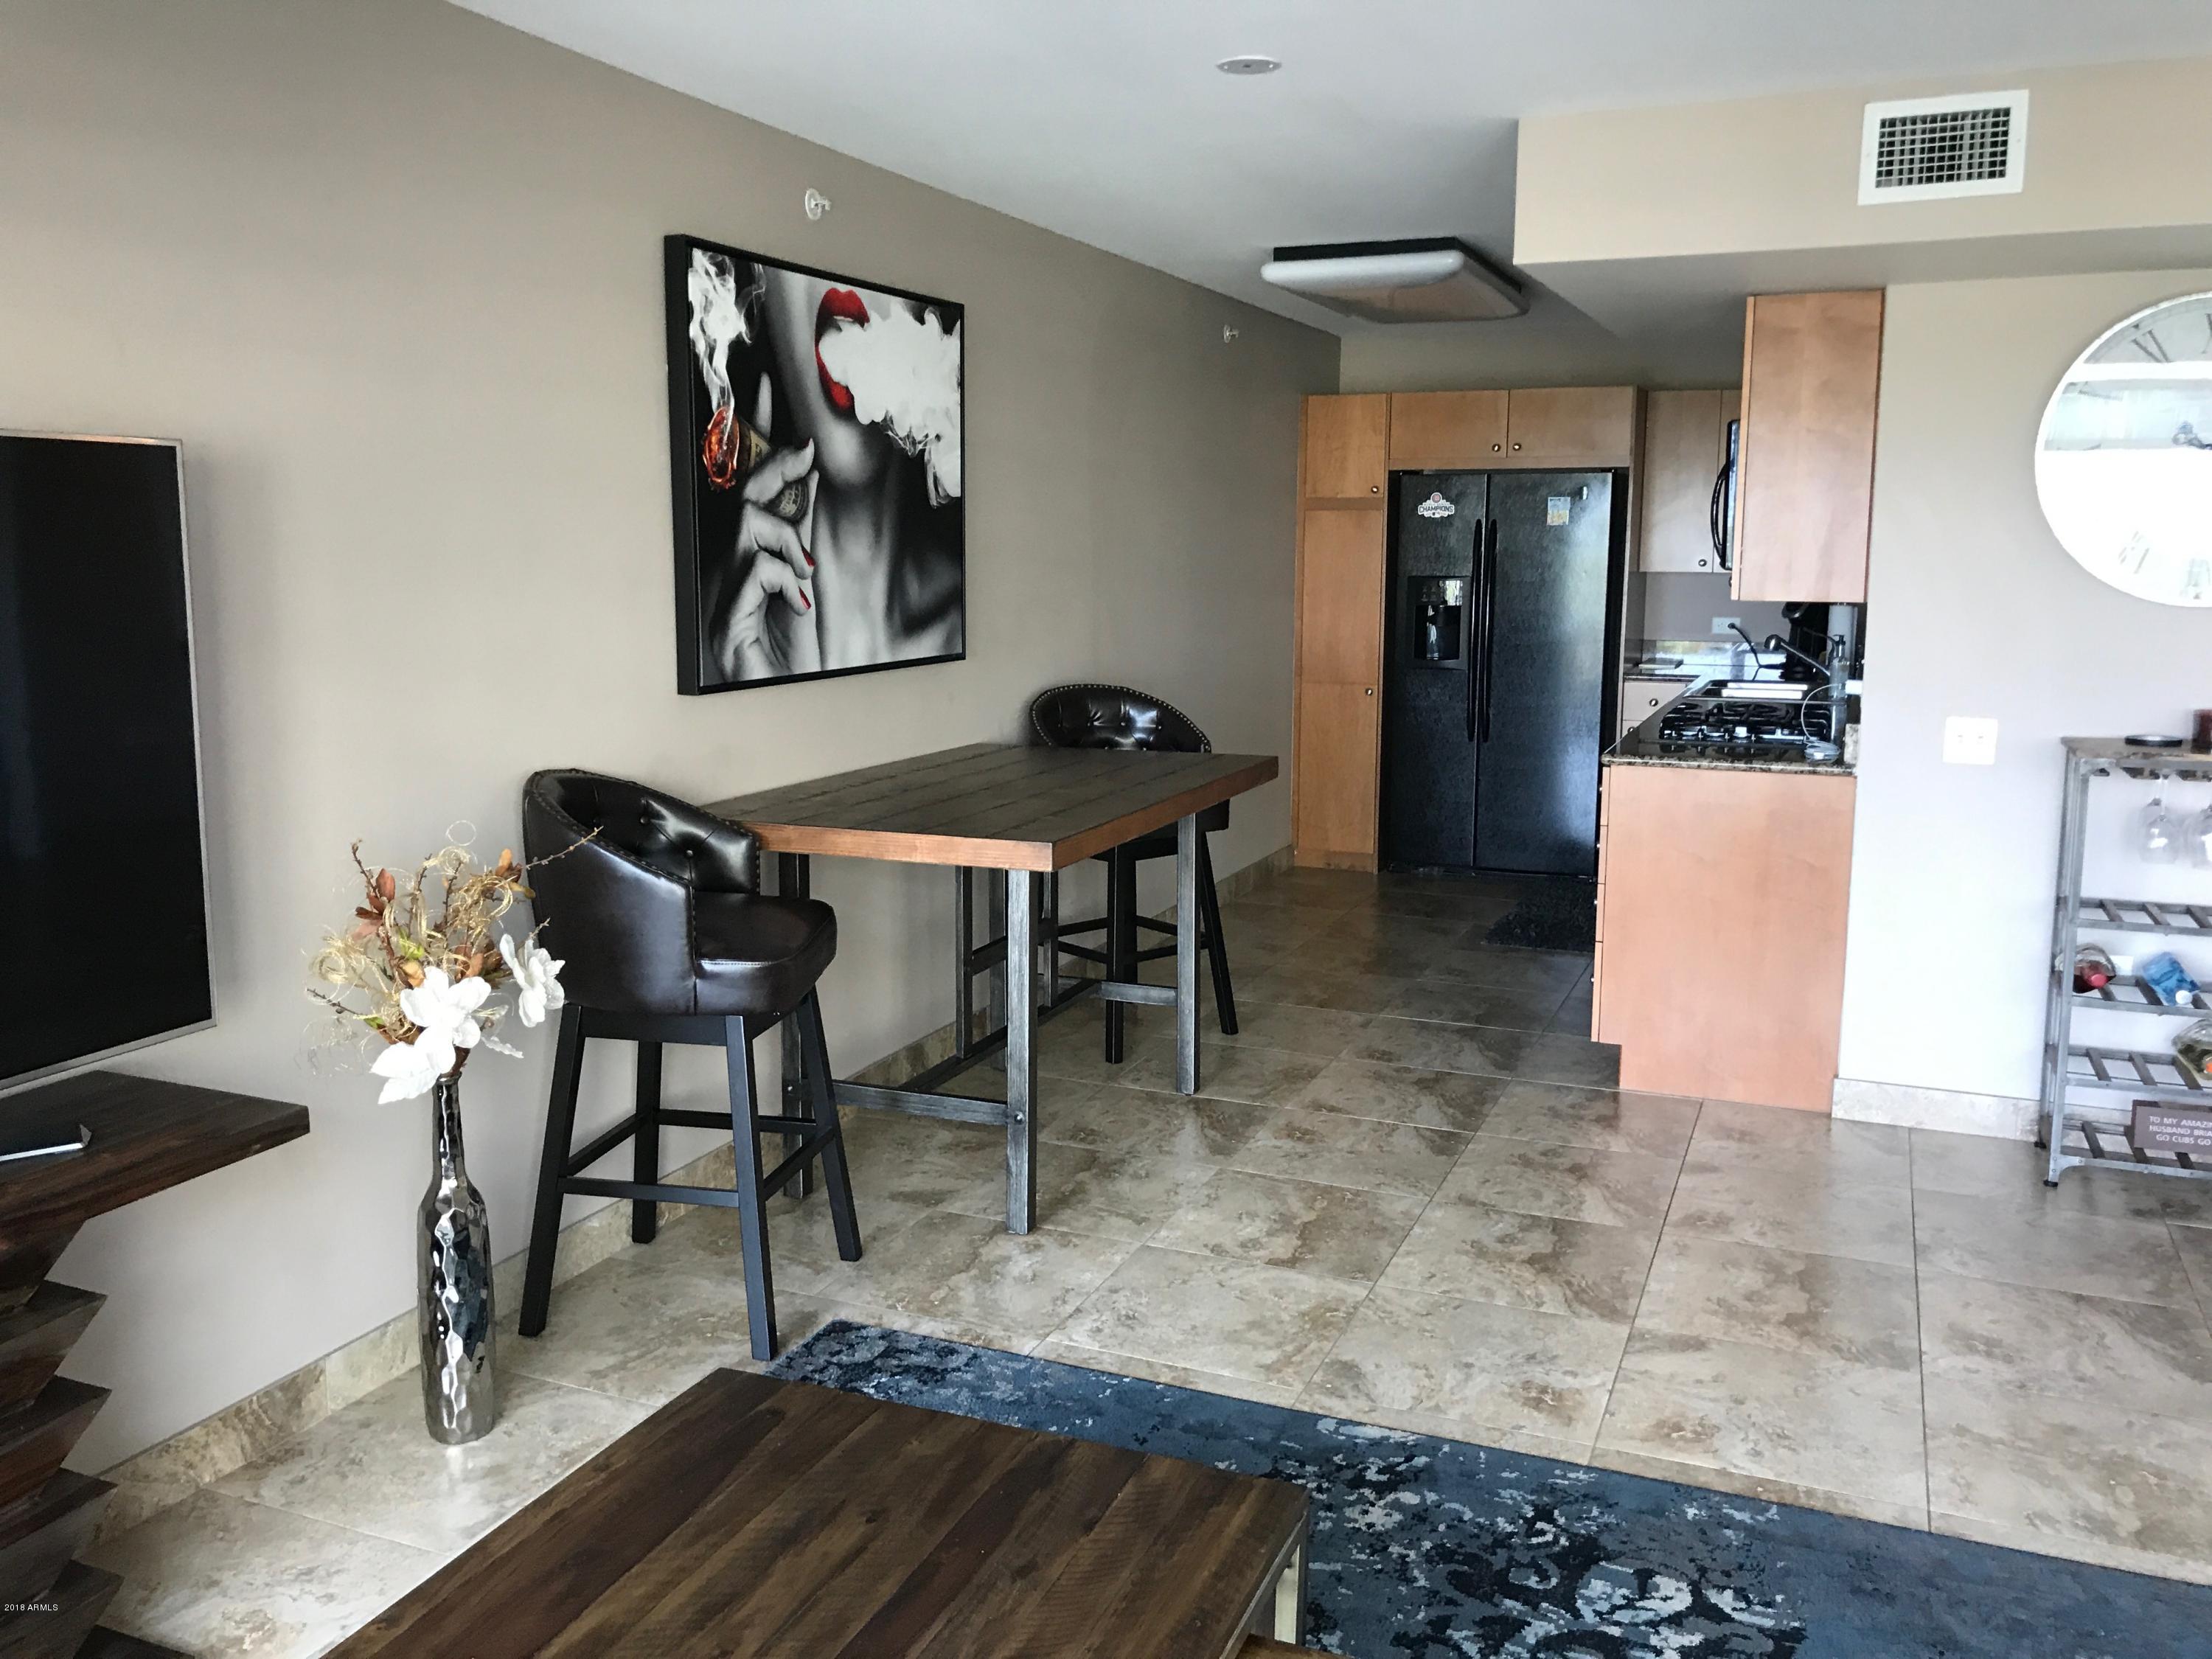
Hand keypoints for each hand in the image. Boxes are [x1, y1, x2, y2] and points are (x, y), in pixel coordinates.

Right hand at [709, 376, 818, 681]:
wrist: (773, 709)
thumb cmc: (783, 654)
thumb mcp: (800, 583)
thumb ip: (798, 536)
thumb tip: (805, 484)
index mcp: (746, 559)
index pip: (751, 490)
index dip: (762, 445)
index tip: (776, 399)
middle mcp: (726, 569)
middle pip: (742, 497)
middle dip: (773, 465)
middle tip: (806, 450)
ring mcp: (722, 593)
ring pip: (747, 526)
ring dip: (785, 540)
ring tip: (803, 574)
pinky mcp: (727, 621)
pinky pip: (754, 570)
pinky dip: (781, 578)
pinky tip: (795, 602)